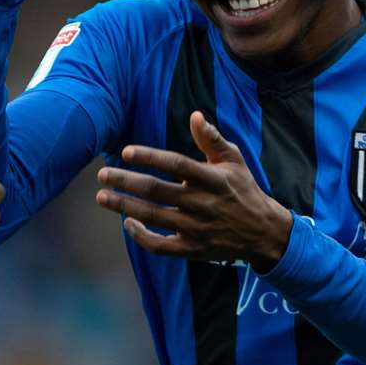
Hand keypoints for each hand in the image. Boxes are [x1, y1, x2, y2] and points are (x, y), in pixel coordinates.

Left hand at [95, 111, 293, 269]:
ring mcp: (196, 229)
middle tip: (103, 175)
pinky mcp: (193, 249)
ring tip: (102, 197)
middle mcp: (202, 204)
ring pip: (153, 217)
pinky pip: (161, 247)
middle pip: (157, 191)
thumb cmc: (243, 189)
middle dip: (126, 182)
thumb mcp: (234, 160)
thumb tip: (194, 115)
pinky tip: (127, 223)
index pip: (176, 164)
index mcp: (212, 179)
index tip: (126, 151)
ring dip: (124, 206)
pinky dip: (141, 237)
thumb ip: (212, 139)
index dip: (150, 157)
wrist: (263, 232)